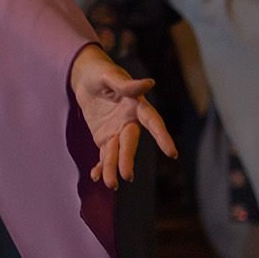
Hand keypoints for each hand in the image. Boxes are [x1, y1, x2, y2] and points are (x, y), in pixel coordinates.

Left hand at [70, 45, 176, 188]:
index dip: (162, 136)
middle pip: (130, 142)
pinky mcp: (104, 137)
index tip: (172, 153)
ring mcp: (117, 131)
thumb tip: (149, 83)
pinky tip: (96, 177)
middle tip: (127, 176)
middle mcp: (130, 122)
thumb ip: (127, 84)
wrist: (86, 78)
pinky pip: (104, 154)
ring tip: (110, 184)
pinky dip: (101, 166)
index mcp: (137, 106)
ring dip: (113, 168)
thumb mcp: (110, 75)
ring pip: (116, 152)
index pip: (152, 122)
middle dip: (128, 158)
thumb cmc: (102, 73)